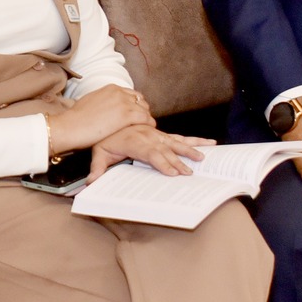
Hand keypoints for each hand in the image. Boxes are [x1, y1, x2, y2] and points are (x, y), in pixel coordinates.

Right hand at [46, 84, 151, 154]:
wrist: (71, 126)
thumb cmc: (76, 118)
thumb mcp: (90, 100)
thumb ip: (102, 100)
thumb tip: (104, 106)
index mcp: (111, 88)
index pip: (132, 94)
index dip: (135, 105)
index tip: (134, 115)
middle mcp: (119, 93)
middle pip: (141, 101)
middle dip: (141, 111)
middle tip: (139, 123)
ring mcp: (124, 103)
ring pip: (145, 110)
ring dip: (145, 119)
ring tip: (143, 129)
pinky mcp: (127, 116)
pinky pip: (146, 119)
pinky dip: (148, 125)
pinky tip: (146, 131)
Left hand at [89, 125, 212, 180]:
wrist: (108, 117)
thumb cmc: (104, 138)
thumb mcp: (98, 153)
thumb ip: (97, 169)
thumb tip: (91, 184)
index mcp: (134, 142)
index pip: (150, 153)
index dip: (162, 163)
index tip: (173, 172)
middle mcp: (147, 136)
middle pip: (165, 150)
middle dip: (178, 161)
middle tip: (189, 172)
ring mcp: (156, 134)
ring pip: (176, 142)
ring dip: (189, 150)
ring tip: (202, 158)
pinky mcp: (162, 134)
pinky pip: (180, 138)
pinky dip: (194, 141)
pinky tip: (210, 143)